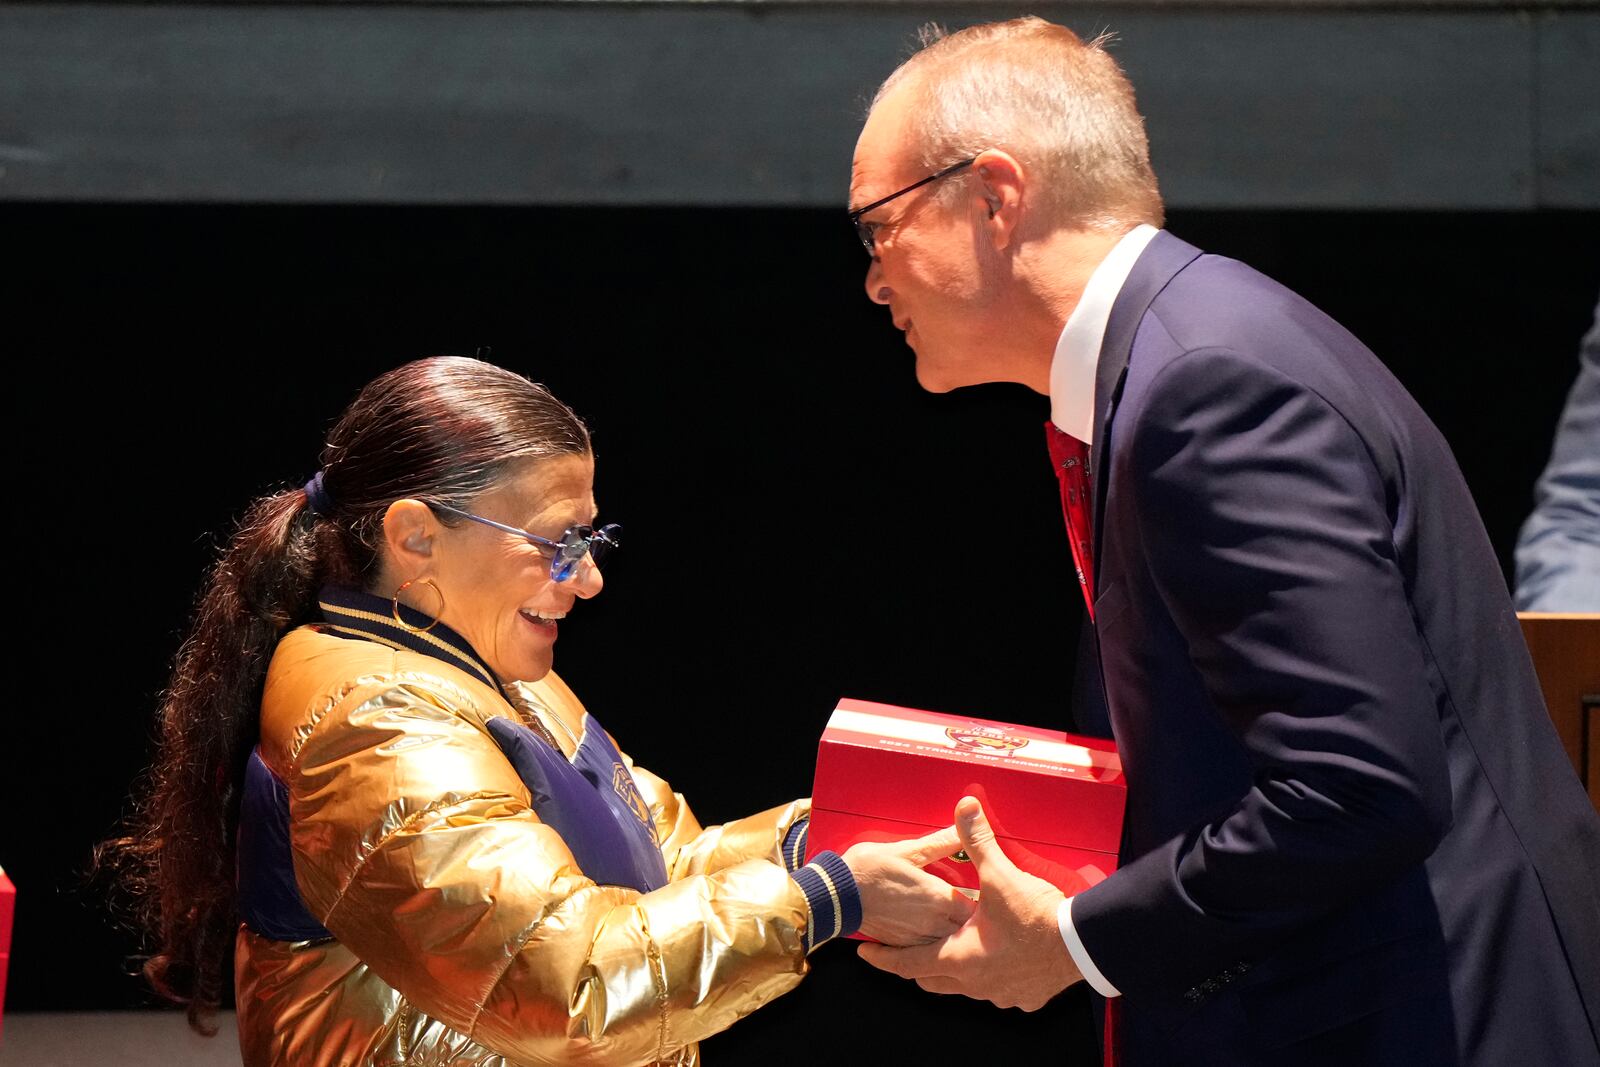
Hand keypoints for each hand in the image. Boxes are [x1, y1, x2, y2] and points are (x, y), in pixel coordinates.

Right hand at [842, 826, 974, 945]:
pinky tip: (930, 933)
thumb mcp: (905, 851)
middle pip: (966, 928)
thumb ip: (938, 843)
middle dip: (971, 920)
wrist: (835, 896)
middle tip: (974, 911)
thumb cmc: (867, 870)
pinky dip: (933, 944)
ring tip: (956, 925)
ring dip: (953, 934)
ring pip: (948, 943)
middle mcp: (933, 923)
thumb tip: (961, 830)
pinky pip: (927, 951)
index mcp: (939, 897)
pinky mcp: (903, 947)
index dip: (982, 902)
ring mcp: (918, 939)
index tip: (984, 895)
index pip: (976, 907)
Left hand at [858, 797, 1083, 1010]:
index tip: (865, 953)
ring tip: (954, 947)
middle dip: (917, 965)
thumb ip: (976, 841)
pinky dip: (991, 976)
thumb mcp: (999, 875)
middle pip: (932, 981)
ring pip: (965, 988)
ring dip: (956, 969)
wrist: (1081, 946)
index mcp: (957, 958)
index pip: (907, 964)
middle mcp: (974, 984)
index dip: (884, 958)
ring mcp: (1000, 996)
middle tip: (908, 948)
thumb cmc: (1035, 915)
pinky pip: (998, 991)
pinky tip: (997, 957)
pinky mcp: (1024, 999)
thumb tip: (964, 805)